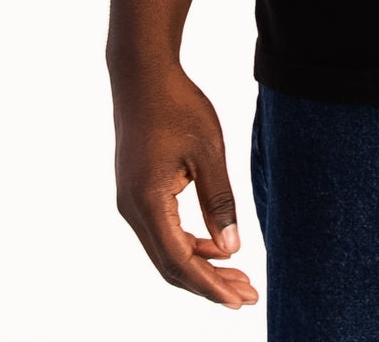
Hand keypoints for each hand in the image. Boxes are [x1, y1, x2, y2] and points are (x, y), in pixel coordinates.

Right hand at [112, 66, 258, 310]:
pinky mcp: (136, 193)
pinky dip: (189, 244)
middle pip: (171, 265)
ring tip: (239, 277)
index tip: (240, 301)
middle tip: (247, 296)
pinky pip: (162, 232)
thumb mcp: (208, 152)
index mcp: (148, 203)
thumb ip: (219, 201)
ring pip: (166, 251)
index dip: (211, 286)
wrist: (142, 76)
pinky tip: (217, 246)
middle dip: (209, 284)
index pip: (180, 262)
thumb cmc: (178, 107)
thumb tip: (232, 250)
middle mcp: (133, 210)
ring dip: (201, 266)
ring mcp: (131, 203)